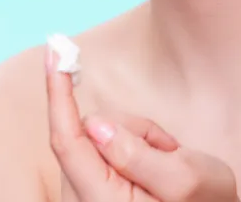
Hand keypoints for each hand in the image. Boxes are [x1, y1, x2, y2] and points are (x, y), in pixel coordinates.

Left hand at [46, 47, 238, 201]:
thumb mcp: (185, 178)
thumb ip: (135, 154)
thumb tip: (93, 123)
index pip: (68, 142)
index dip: (58, 95)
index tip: (55, 54)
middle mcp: (82, 201)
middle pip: (90, 133)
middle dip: (129, 127)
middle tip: (169, 149)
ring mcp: (84, 197)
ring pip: (99, 135)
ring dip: (136, 138)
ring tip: (167, 163)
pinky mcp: (91, 190)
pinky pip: (103, 147)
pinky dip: (131, 147)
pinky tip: (155, 168)